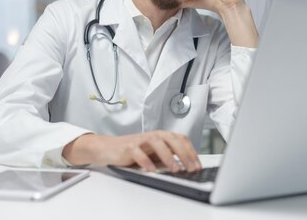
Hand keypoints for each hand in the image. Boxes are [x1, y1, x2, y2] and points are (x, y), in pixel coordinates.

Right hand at [62, 131, 201, 171]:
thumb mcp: (154, 154)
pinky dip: (146, 161)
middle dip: (184, 154)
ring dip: (168, 156)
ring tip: (175, 169)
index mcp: (162, 136)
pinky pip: (138, 152)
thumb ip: (168, 157)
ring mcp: (141, 140)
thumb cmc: (134, 151)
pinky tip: (152, 170)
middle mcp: (153, 135)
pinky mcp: (128, 146)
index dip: (191, 152)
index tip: (197, 165)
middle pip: (172, 140)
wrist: (109, 148)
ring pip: (157, 143)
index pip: (181, 140)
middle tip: (191, 168)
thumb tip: (187, 167)